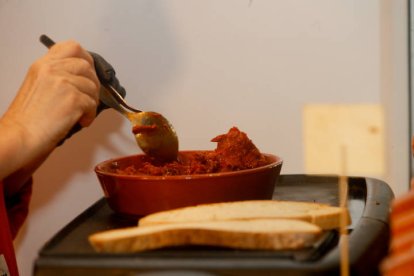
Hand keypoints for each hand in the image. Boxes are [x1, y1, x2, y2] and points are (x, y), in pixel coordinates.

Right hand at [0, 40, 99, 180]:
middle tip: (88, 98)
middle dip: (93, 83)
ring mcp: (63, 82)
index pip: (72, 47)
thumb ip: (56, 78)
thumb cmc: (28, 120)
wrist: (20, 137)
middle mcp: (52, 69)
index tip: (88, 73)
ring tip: (81, 114)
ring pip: (93, 86)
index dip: (86, 59)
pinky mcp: (73, 98)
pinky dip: (90, 115)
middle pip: (87, 66)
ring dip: (92, 101)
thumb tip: (81, 79)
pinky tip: (80, 121)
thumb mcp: (38, 87)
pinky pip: (93, 103)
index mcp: (43, 65)